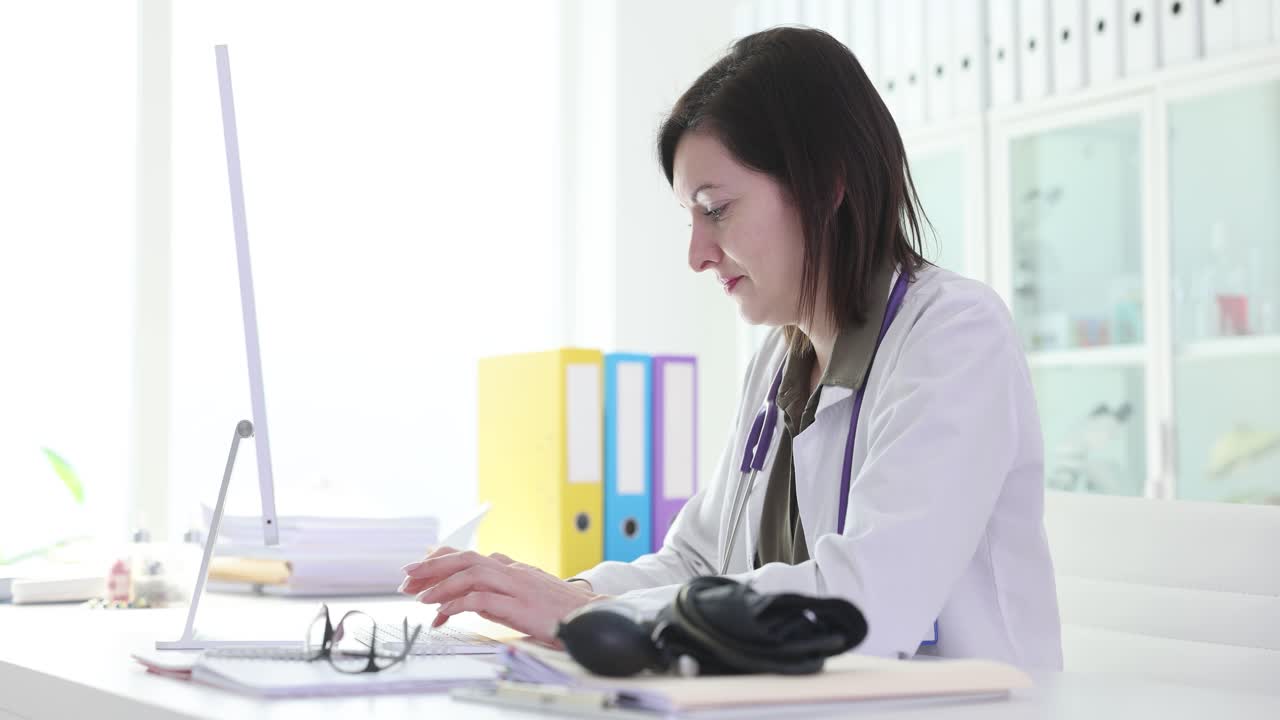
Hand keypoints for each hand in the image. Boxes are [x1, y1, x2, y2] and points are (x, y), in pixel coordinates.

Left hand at [398, 547, 605, 643]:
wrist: (590, 615)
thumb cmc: (559, 609)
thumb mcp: (526, 594)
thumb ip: (499, 590)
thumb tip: (467, 597)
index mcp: (512, 567)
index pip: (469, 554)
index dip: (440, 558)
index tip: (417, 567)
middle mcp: (512, 570)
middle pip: (464, 559)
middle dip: (431, 567)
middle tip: (406, 578)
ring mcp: (516, 585)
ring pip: (470, 575)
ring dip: (440, 585)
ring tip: (420, 598)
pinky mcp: (519, 604)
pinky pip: (481, 599)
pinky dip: (457, 603)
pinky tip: (443, 613)